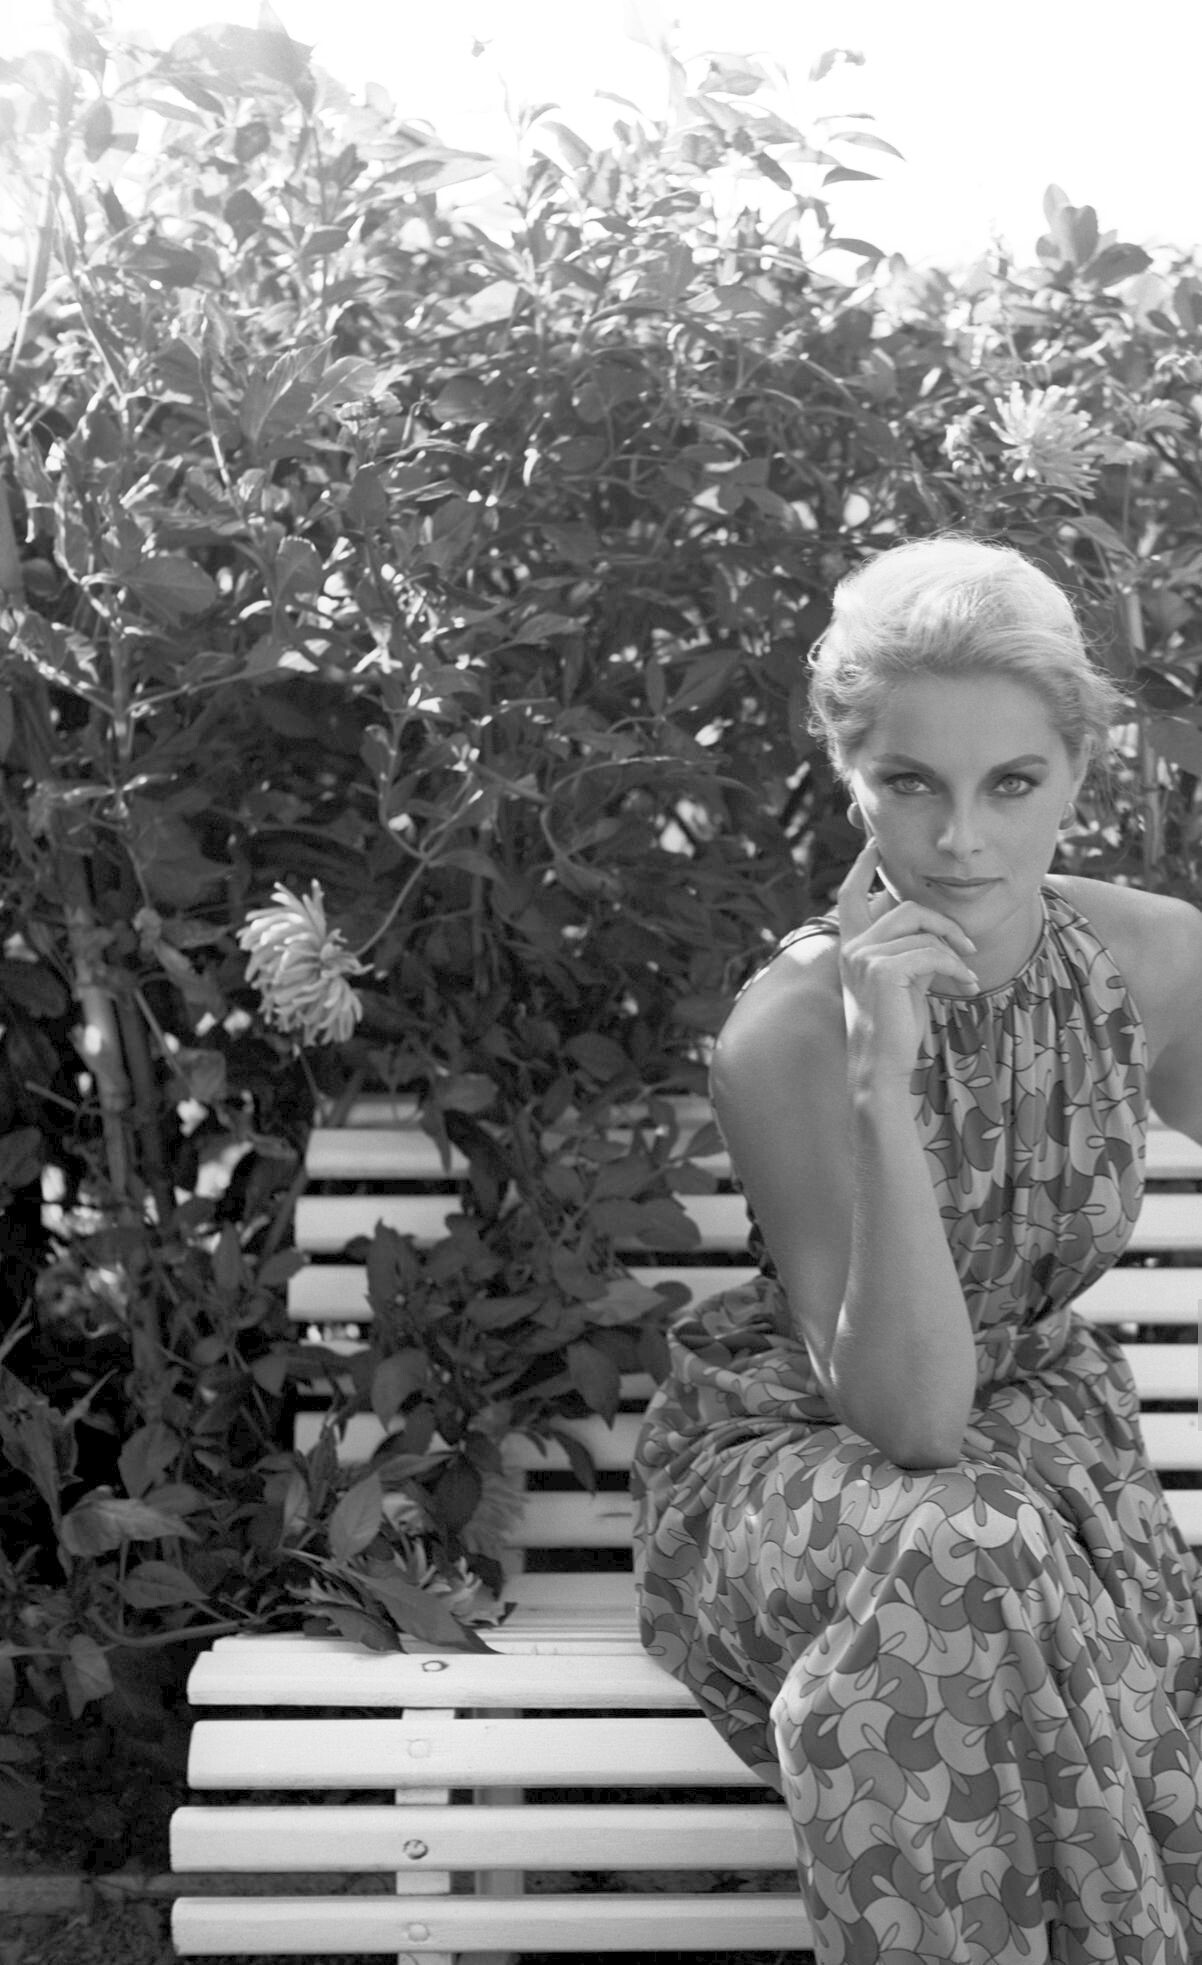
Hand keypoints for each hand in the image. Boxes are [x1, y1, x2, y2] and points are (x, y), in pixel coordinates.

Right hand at [836, 839, 979, 1080]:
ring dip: (953, 951)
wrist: (883, 1067)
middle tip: (966, 946)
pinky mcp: (881, 970)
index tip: (873, 846)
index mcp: (853, 947)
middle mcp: (852, 947)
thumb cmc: (897, 1027)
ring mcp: (863, 957)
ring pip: (922, 930)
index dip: (860, 868)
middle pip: (905, 907)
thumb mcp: (904, 981)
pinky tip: (965, 984)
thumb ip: (911, 951)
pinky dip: (955, 967)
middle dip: (943, 922)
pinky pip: (931, 952)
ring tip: (967, 975)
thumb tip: (939, 933)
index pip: (849, 897)